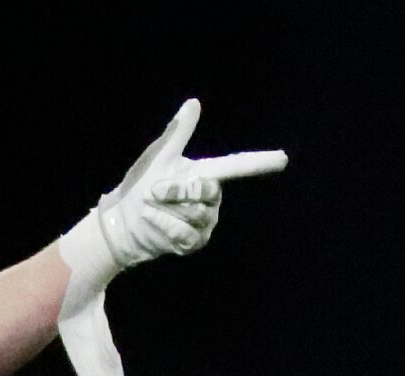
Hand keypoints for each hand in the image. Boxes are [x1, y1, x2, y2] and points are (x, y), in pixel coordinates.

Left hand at [62, 100, 285, 290]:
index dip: (260, 162)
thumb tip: (193, 102)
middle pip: (207, 190)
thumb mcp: (157, 157)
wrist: (121, 222)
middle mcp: (211, 199)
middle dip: (178, 190)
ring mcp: (205, 222)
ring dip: (166, 209)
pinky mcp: (193, 243)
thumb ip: (177, 133)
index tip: (283, 158)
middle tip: (154, 189)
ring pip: (195, 213)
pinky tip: (151, 220)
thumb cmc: (140, 186)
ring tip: (149, 207)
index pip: (237, 165)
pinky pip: (186, 234)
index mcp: (205, 173)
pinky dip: (165, 225)